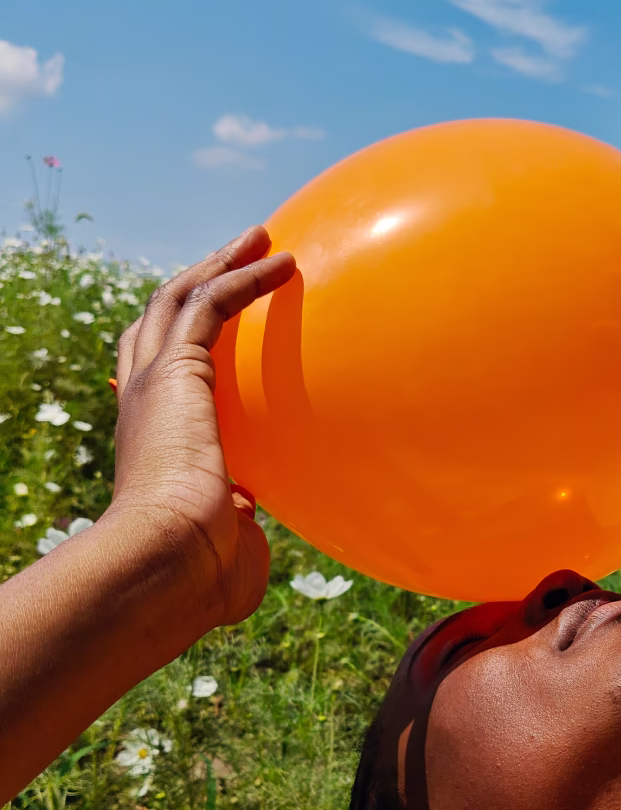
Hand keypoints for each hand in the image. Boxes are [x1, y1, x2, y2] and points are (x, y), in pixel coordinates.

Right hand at [112, 227, 295, 627]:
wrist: (171, 561)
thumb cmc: (200, 572)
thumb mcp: (225, 538)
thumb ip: (236, 522)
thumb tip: (251, 523)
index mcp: (154, 438)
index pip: (157, 373)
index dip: (181, 342)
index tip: (220, 325)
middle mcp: (144, 401)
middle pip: (161, 318)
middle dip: (199, 280)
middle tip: (240, 255)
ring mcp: (154, 382)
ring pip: (182, 297)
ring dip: (223, 262)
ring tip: (265, 237)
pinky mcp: (176, 371)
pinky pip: (211, 303)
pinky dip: (245, 276)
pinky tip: (286, 262)